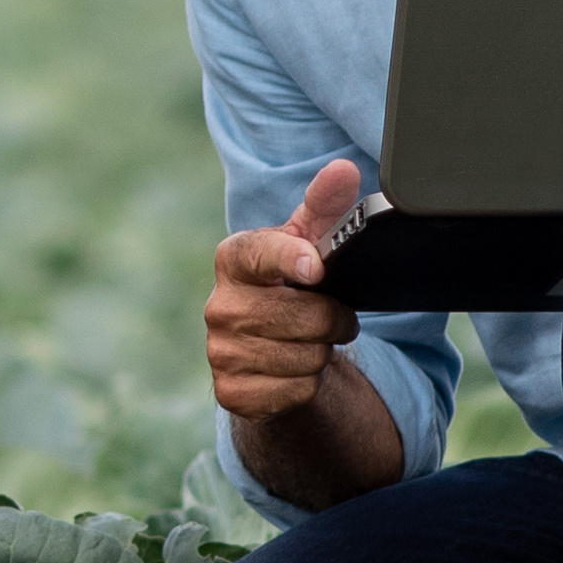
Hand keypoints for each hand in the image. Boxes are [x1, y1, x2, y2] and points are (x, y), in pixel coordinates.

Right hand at [206, 160, 365, 418]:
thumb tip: (343, 169)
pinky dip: (307, 384)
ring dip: (322, 352)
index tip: (316, 269)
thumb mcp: (309, 244)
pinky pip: (295, 391)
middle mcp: (219, 305)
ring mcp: (220, 352)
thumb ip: (326, 205)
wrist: (270, 351)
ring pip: (305, 357)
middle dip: (332, 319)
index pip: (260, 254)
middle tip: (332, 316)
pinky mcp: (230, 393)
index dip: (291, 260)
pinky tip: (294, 370)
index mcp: (233, 259)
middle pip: (302, 316)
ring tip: (310, 341)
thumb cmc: (292, 286)